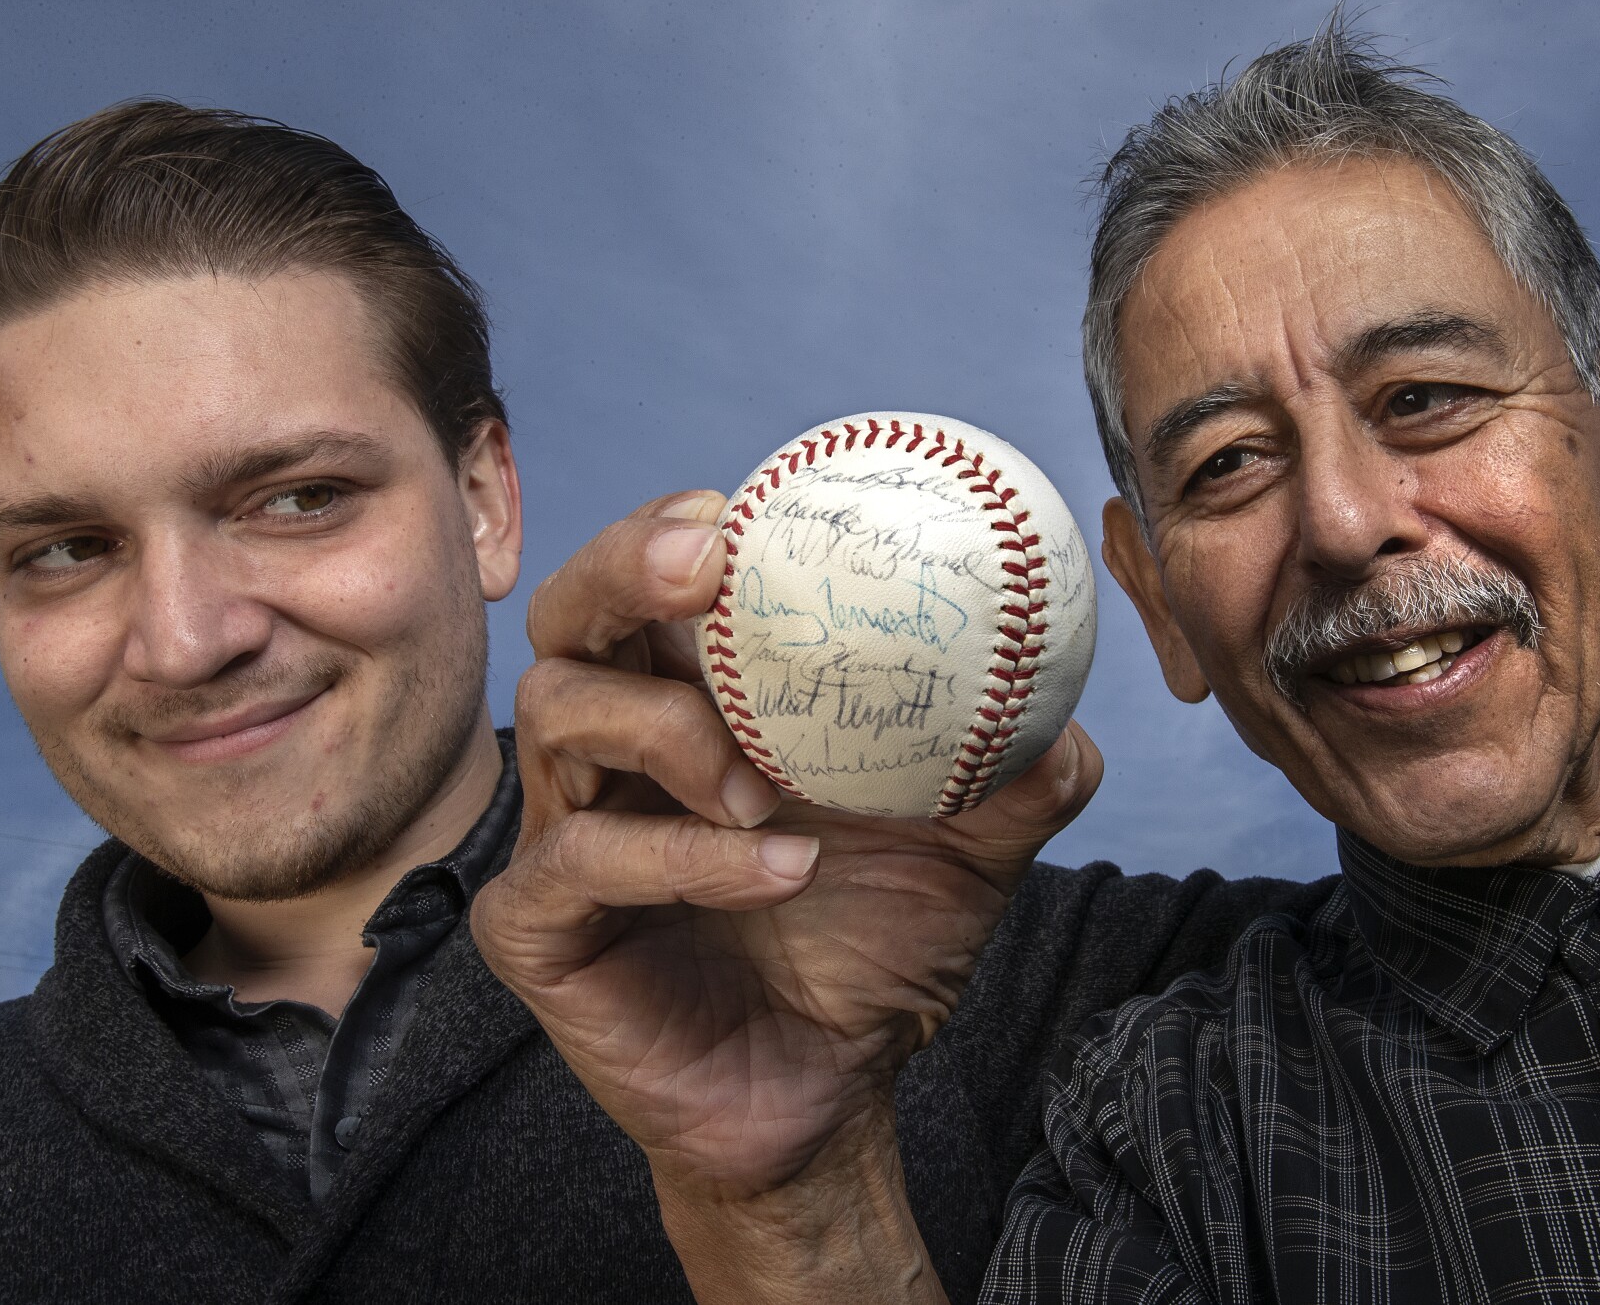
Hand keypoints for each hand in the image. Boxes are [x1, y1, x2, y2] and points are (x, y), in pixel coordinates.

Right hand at [470, 489, 1100, 1299]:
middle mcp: (614, 752)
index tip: (739, 507)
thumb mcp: (966, 852)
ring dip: (667, 730)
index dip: (678, 529)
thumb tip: (1064, 712)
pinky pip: (577, 861)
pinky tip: (778, 871)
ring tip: (761, 787)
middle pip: (568, 615)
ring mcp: (563, 834)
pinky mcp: (535, 928)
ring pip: (559, 717)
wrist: (830, 1092)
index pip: (655, 584)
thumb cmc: (874, 949)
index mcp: (693, 702)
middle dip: (624, 568)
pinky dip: (680, 856)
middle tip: (705, 566)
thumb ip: (1012, 777)